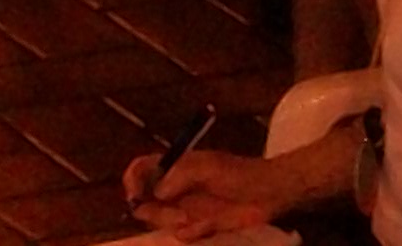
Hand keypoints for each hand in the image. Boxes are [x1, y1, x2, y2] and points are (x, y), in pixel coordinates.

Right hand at [120, 142, 292, 237]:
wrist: (269, 193)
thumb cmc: (238, 173)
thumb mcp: (206, 166)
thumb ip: (179, 176)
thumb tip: (156, 193)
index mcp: (173, 167)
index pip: (141, 169)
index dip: (132, 180)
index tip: (134, 193)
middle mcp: (175, 188)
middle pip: (145, 199)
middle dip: (153, 209)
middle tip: (177, 215)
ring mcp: (186, 208)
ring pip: (161, 219)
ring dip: (170, 222)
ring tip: (192, 222)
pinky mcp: (199, 227)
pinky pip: (182, 234)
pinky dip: (188, 233)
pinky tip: (205, 228)